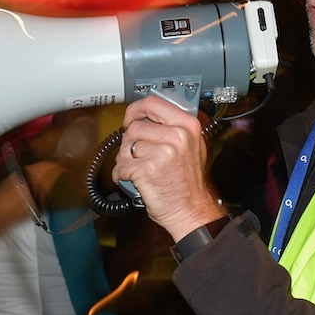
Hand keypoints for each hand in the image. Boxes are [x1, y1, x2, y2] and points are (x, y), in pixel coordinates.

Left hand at [113, 96, 224, 241]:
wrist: (191, 210)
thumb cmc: (189, 183)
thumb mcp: (192, 146)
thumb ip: (174, 127)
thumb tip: (147, 115)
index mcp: (188, 126)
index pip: (153, 104)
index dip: (135, 110)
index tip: (129, 118)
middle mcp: (177, 136)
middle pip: (135, 127)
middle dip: (131, 143)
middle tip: (139, 156)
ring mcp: (163, 152)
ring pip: (126, 146)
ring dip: (126, 159)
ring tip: (139, 169)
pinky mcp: (148, 169)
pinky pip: (121, 165)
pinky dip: (121, 174)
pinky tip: (133, 179)